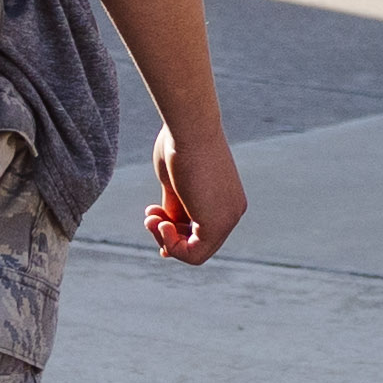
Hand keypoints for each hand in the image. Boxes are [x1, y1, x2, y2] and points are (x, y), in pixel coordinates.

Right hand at [141, 121, 244, 263]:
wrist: (189, 127)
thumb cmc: (179, 145)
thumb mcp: (176, 183)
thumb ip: (176, 208)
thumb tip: (166, 228)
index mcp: (227, 198)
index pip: (201, 229)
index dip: (174, 232)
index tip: (153, 217)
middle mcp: (233, 210)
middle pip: (198, 242)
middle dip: (167, 234)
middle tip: (148, 215)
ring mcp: (229, 219)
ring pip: (195, 252)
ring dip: (165, 240)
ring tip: (150, 217)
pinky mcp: (218, 224)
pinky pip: (194, 255)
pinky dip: (172, 246)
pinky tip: (160, 223)